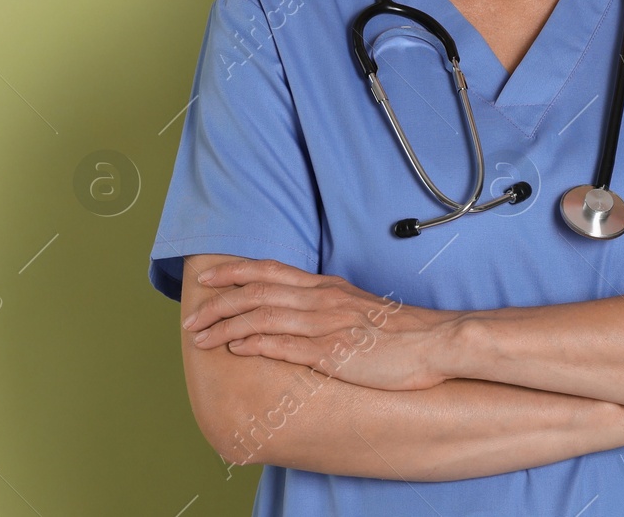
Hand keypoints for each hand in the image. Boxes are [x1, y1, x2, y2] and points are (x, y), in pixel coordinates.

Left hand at [182, 258, 452, 390]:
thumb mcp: (357, 308)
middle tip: (190, 318)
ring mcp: (325, 325)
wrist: (434, 342)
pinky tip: (236, 350)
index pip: (269, 271)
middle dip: (217, 305)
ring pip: (262, 318)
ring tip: (200, 339)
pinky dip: (256, 345)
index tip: (206, 277)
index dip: (233, 272)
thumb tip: (297, 312)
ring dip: (226, 327)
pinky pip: (286, 345)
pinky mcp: (333, 353)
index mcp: (325, 287)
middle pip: (256, 294)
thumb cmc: (399, 332)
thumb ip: (326, 306)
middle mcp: (320, 300)